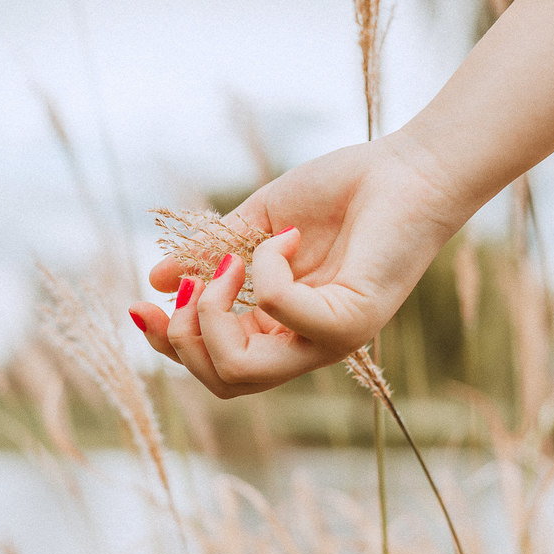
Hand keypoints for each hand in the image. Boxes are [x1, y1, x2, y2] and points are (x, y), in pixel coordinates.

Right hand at [129, 130, 462, 396]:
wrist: (408, 169)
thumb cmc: (343, 193)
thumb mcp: (260, 223)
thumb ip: (212, 255)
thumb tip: (157, 281)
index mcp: (284, 330)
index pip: (216, 368)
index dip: (171, 345)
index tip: (145, 302)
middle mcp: (307, 346)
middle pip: (223, 383)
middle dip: (184, 337)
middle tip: (195, 282)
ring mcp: (331, 340)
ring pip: (244, 372)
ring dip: (216, 313)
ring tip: (233, 263)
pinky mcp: (352, 322)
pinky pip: (280, 311)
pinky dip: (267, 269)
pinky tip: (290, 237)